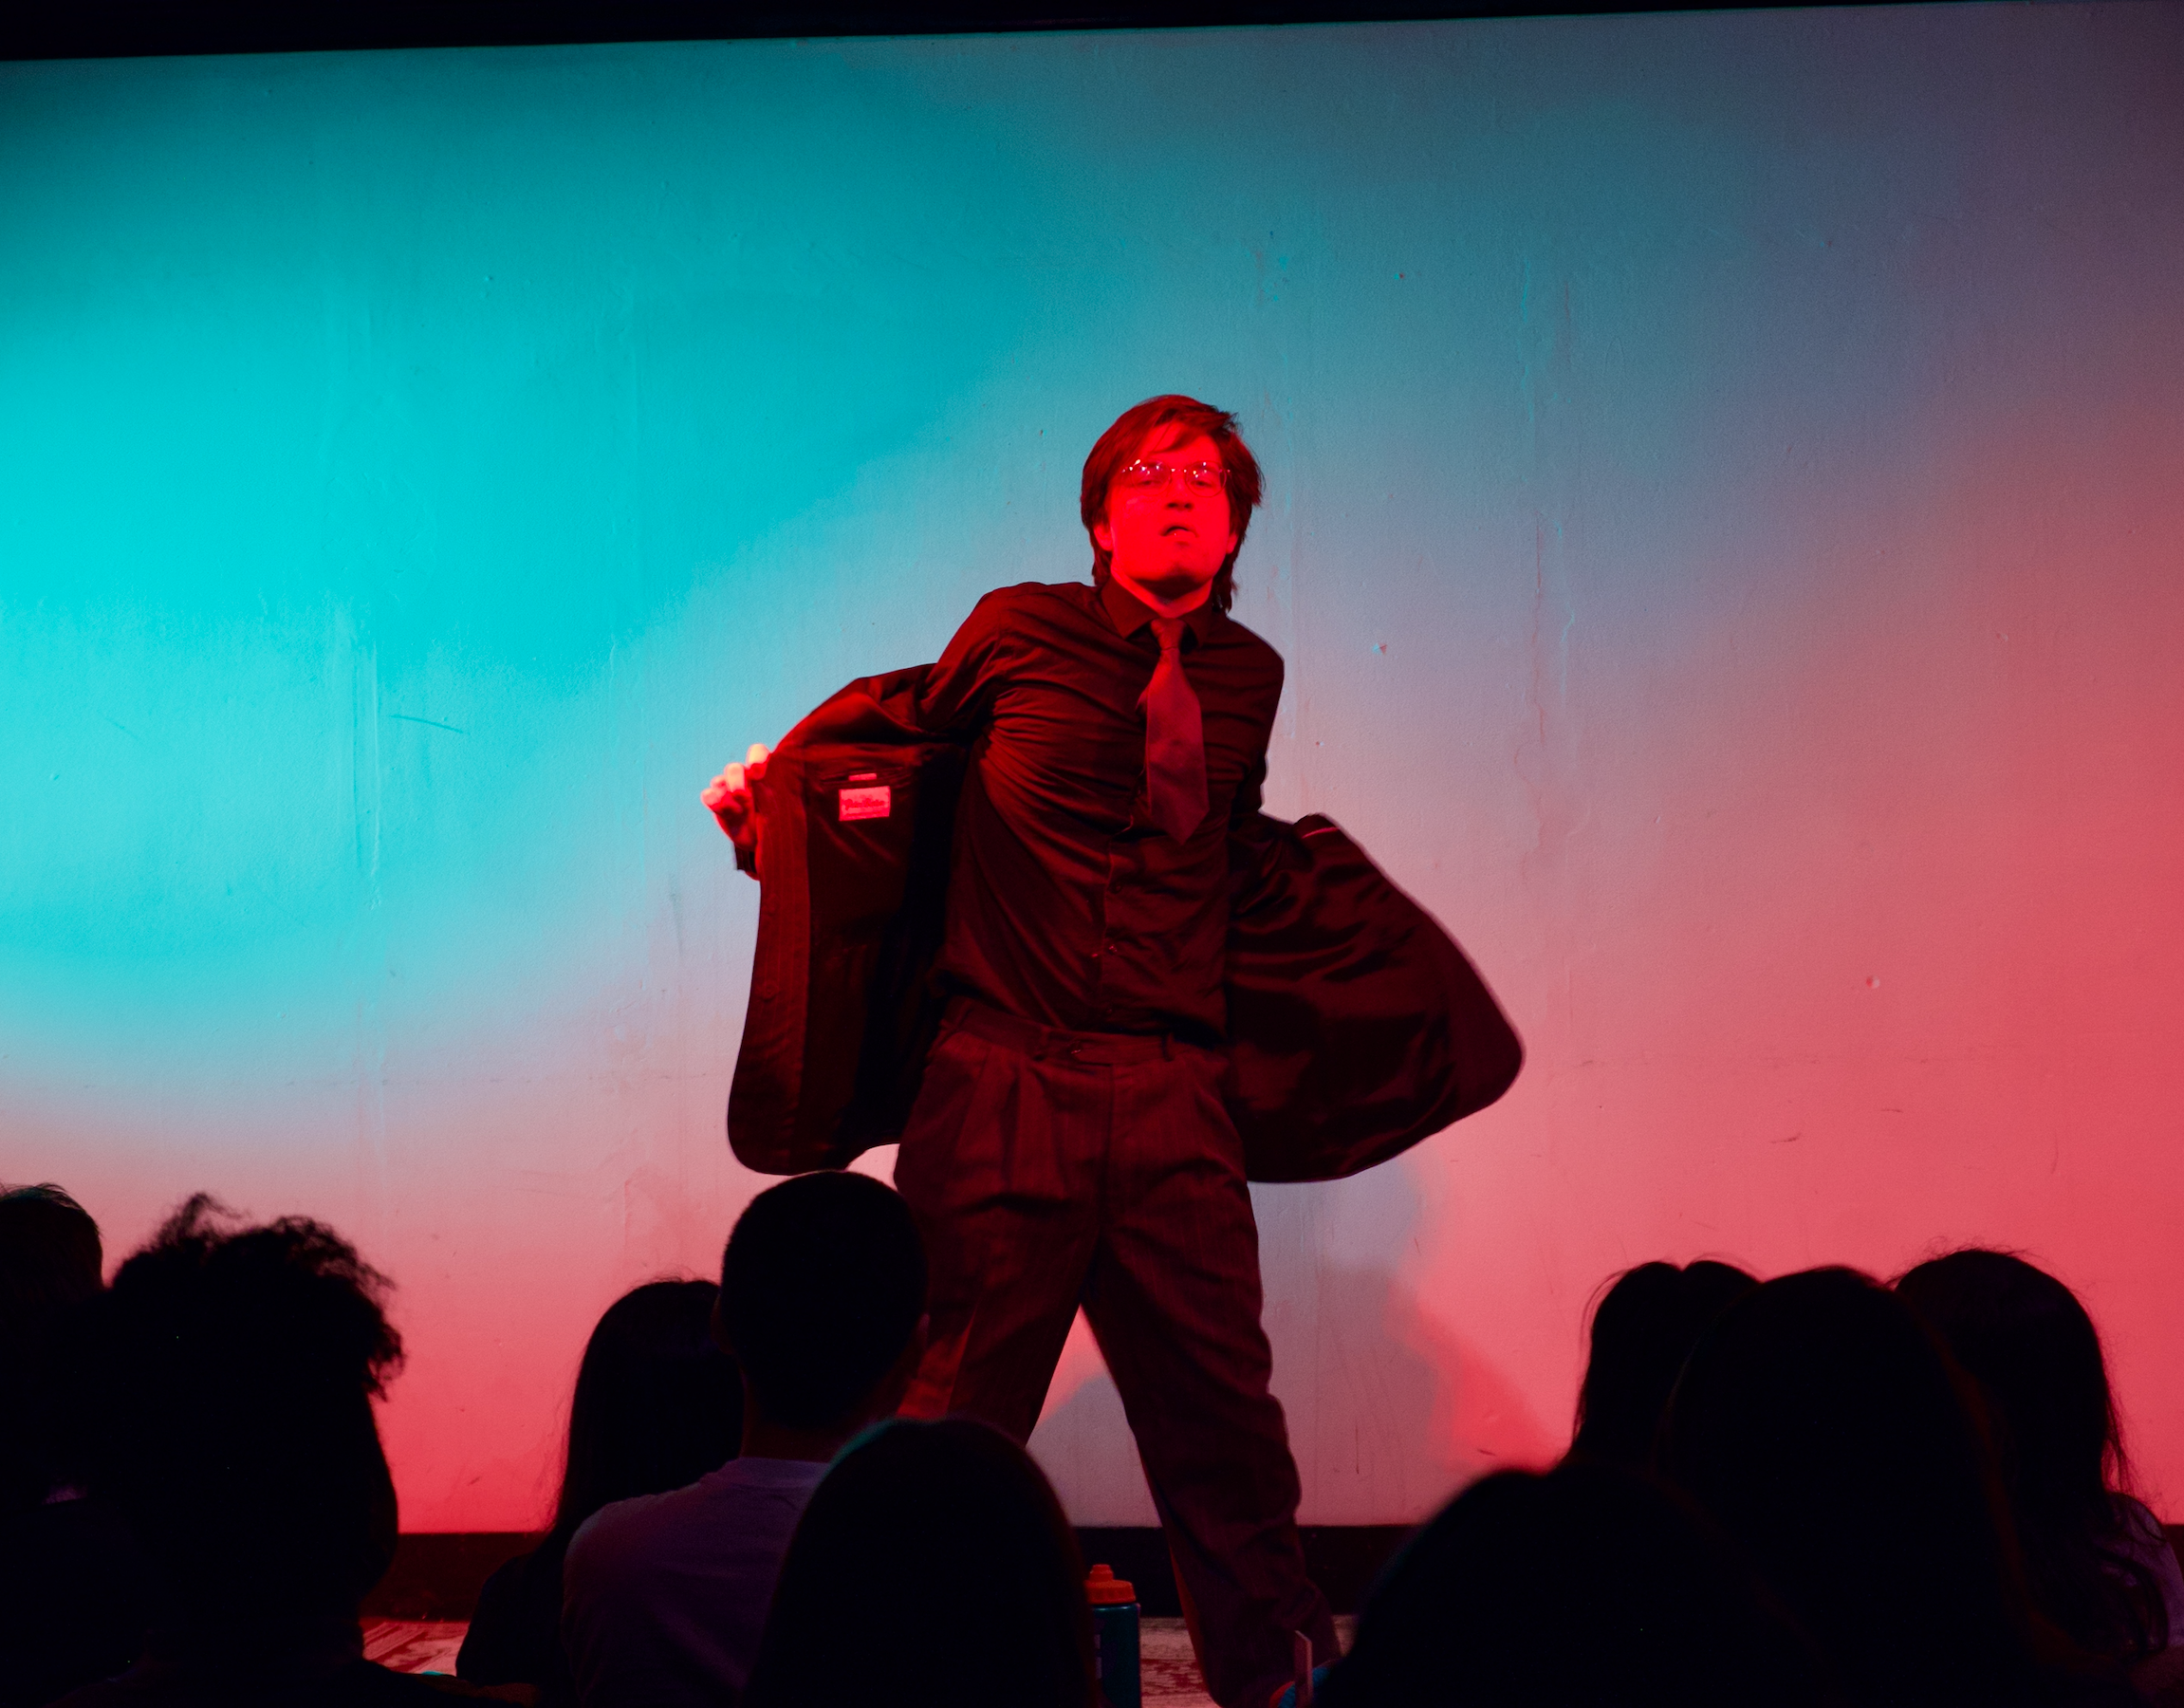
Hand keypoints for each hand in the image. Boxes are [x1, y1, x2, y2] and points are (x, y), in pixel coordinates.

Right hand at [702, 743, 770, 866]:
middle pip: (734, 769)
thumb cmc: (778, 819)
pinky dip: (714, 802)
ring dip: (726, 795)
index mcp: (763, 771)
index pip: (757, 753)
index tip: (758, 771)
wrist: (764, 840)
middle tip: (743, 796)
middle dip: (737, 781)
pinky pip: (708, 795)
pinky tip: (726, 812)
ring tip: (738, 811)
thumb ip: (780, 796)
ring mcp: (728, 789)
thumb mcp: (784, 808)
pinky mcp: (716, 802)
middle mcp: (744, 776)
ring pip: (719, 781)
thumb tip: (777, 789)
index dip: (756, 758)